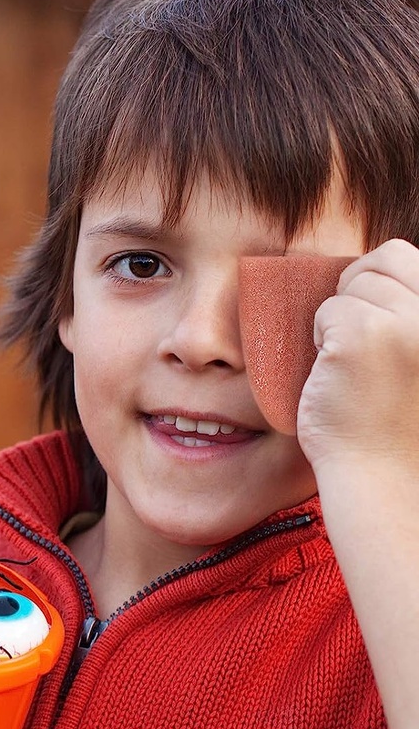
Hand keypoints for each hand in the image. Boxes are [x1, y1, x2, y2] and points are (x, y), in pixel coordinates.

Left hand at [297, 239, 418, 480]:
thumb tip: (374, 262)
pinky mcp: (366, 333)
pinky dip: (320, 337)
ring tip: (355, 365)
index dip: (378, 282)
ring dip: (340, 320)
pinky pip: (326, 309)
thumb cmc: (399, 417)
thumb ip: (412, 312)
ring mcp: (410, 318)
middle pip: (383, 257)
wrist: (384, 474)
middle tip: (356, 340)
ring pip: (353, 283)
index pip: (407, 254)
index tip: (376, 325)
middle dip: (358, 290)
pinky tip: (338, 373)